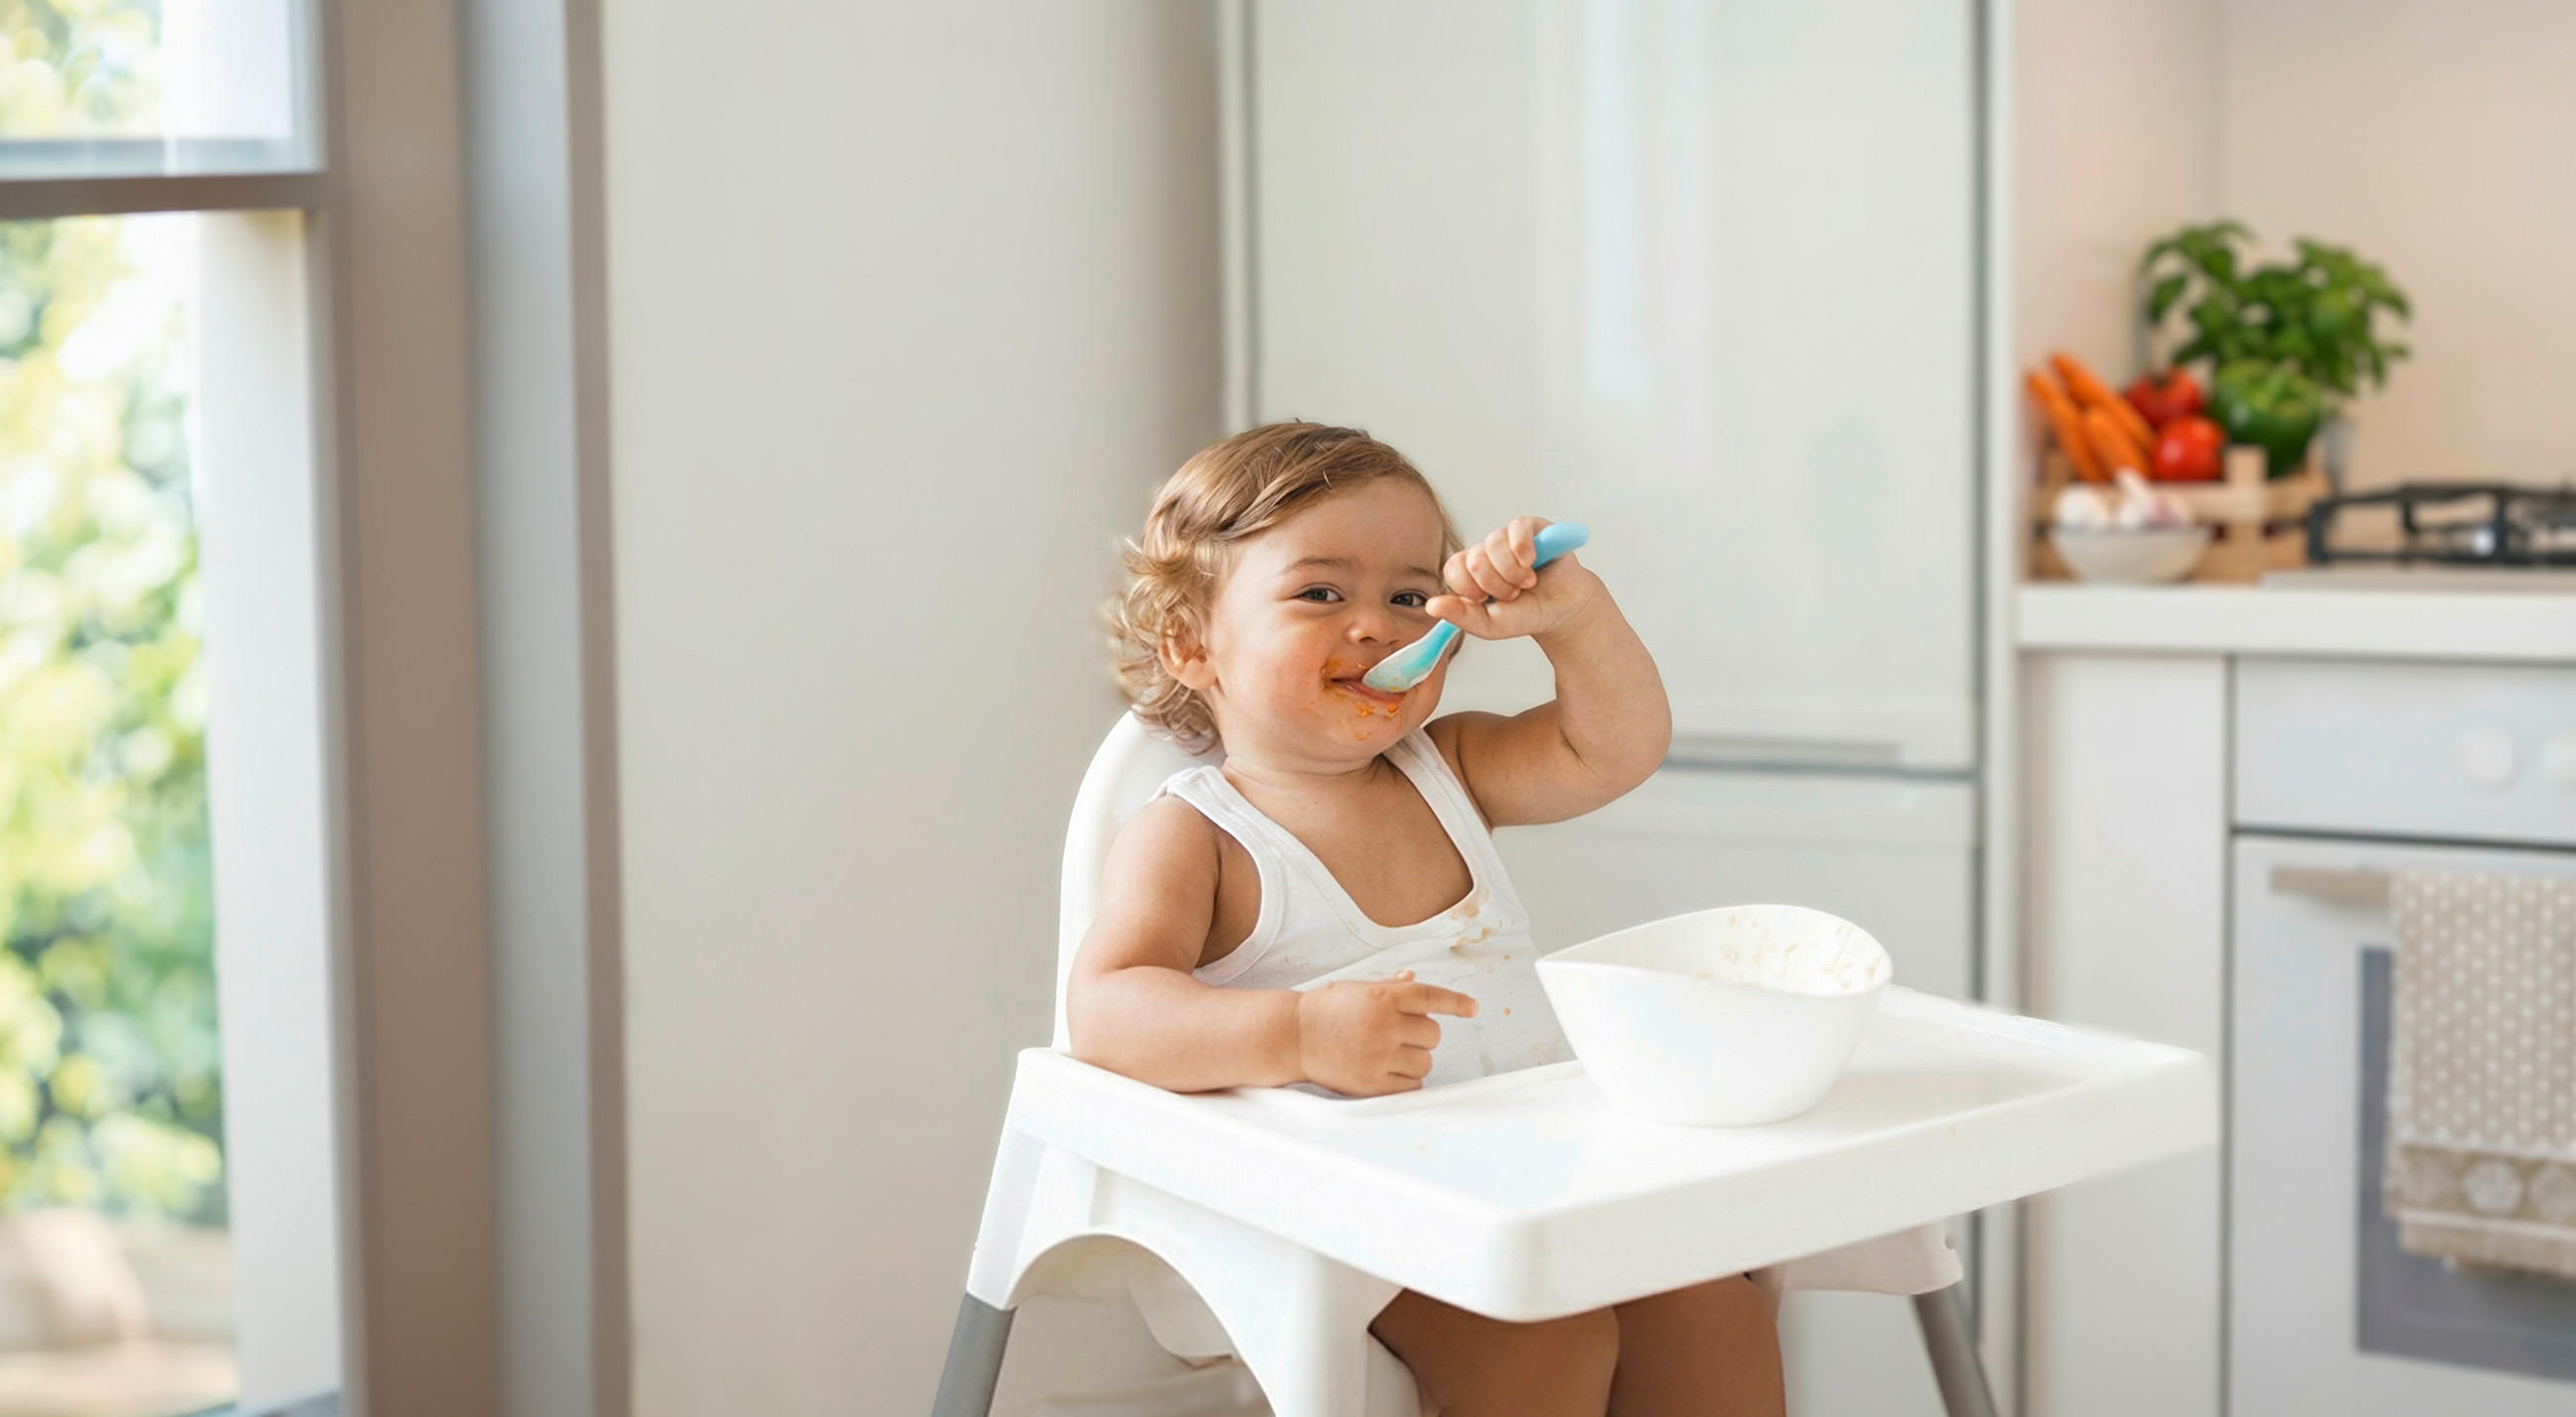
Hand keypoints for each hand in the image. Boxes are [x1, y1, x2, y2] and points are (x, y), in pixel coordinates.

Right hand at [1295, 970, 1477, 1096]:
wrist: (1292, 1036)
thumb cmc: (1325, 1010)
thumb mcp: (1357, 989)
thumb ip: (1389, 987)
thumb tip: (1414, 980)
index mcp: (1382, 997)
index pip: (1431, 997)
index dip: (1456, 1002)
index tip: (1472, 1008)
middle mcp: (1385, 1024)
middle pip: (1433, 1034)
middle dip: (1420, 1035)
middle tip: (1396, 1034)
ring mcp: (1380, 1055)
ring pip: (1426, 1062)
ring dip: (1414, 1059)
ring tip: (1387, 1053)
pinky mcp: (1373, 1083)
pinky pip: (1411, 1085)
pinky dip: (1405, 1080)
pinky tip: (1386, 1070)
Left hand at [1430, 516, 1602, 642]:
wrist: (1564, 610)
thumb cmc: (1526, 614)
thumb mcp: (1491, 626)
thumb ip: (1462, 616)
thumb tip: (1431, 606)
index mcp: (1471, 572)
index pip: (1453, 568)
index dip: (1470, 588)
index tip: (1488, 601)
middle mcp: (1486, 551)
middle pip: (1474, 559)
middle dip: (1496, 585)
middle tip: (1514, 594)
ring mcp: (1508, 538)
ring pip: (1494, 544)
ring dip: (1512, 572)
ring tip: (1528, 583)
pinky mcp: (1532, 527)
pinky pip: (1517, 527)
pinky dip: (1522, 548)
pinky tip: (1531, 562)